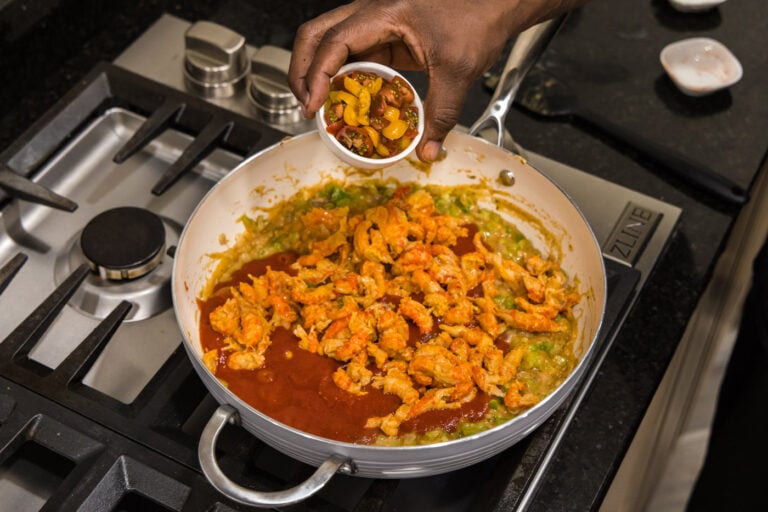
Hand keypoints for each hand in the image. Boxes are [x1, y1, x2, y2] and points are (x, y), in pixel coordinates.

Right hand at [288, 0, 583, 161]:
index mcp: (383, 12)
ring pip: (330, 43)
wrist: (497, 1)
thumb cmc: (479, 16)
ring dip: (319, 73)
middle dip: (302, 71)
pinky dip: (345, 78)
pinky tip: (351, 102)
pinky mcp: (387, 36)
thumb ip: (441, 113)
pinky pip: (355, 56)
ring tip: (320, 107)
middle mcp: (372, 13)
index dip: (316, 75)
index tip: (312, 106)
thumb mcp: (458, 70)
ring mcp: (377, 23)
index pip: (334, 42)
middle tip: (306, 107)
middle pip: (316, 35)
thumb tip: (427, 151)